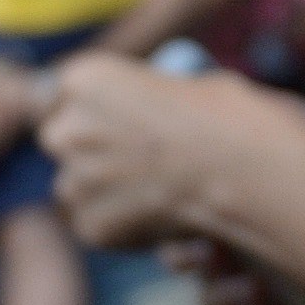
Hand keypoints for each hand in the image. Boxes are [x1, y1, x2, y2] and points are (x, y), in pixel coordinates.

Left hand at [42, 53, 301, 250]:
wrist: (244, 168)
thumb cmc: (227, 116)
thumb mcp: (180, 82)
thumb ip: (141, 97)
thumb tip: (139, 114)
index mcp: (84, 78)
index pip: (60, 94)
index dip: (91, 111)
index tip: (119, 122)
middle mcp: (67, 127)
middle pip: (59, 140)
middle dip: (88, 150)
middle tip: (135, 158)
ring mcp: (76, 180)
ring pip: (76, 188)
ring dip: (103, 190)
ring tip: (155, 191)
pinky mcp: (92, 226)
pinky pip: (97, 226)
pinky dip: (122, 227)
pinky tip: (161, 217)